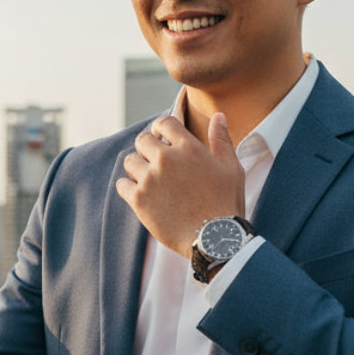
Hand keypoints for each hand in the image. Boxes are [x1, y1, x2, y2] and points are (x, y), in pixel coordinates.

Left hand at [116, 112, 244, 256]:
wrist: (215, 238)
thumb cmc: (226, 203)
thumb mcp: (231, 168)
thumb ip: (221, 139)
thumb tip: (218, 115)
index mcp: (188, 147)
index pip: (164, 122)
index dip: (161, 128)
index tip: (162, 138)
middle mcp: (166, 159)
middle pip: (142, 140)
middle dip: (148, 148)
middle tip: (156, 161)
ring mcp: (150, 179)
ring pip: (129, 161)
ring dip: (137, 167)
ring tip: (149, 179)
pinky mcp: (139, 200)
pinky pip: (121, 184)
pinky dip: (128, 187)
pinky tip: (141, 194)